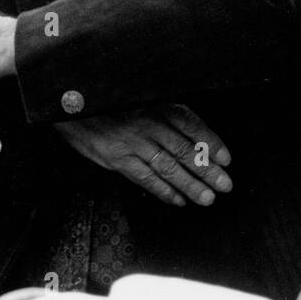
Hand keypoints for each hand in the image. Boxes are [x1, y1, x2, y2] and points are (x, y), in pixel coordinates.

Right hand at [54, 102, 232, 207]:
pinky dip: (163, 191)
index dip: (211, 142)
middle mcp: (148, 124)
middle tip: (225, 185)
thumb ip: (165, 114)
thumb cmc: (112, 104)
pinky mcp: (118, 159)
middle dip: (207, 170)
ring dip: (189, 185)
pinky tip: (177, 200)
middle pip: (184, 149)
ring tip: (207, 198)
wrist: (74, 108)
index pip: (191, 124)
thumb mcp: (141, 99)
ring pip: (167, 167)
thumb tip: (195, 136)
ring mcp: (133, 143)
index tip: (226, 158)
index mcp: (157, 106)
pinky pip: (145, 178)